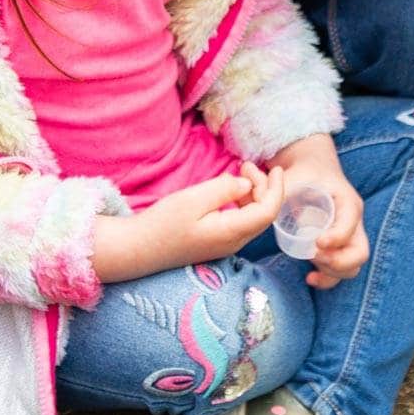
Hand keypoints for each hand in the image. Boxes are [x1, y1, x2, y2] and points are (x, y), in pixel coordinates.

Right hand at [91, 165, 286, 281]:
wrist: (137, 249)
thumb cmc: (162, 224)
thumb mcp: (192, 200)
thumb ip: (223, 189)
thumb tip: (247, 185)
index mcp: (231, 233)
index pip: (268, 211)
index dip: (276, 188)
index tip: (275, 167)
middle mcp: (233, 243)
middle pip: (263, 215)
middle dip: (264, 187)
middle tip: (247, 165)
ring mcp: (224, 246)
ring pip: (252, 219)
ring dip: (253, 195)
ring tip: (240, 173)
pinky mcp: (215, 244)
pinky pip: (240, 223)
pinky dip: (242, 204)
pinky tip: (230, 191)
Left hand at [266, 135, 366, 288]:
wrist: (315, 170)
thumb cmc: (305, 174)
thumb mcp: (293, 177)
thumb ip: (276, 189)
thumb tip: (257, 199)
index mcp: (347, 202)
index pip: (350, 224)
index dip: (336, 237)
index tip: (317, 243)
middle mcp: (353, 221)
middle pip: (359, 253)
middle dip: (338, 262)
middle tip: (314, 256)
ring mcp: (349, 236)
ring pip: (352, 266)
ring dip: (332, 273)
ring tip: (310, 270)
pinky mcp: (340, 247)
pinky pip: (342, 269)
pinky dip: (329, 278)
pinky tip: (309, 277)